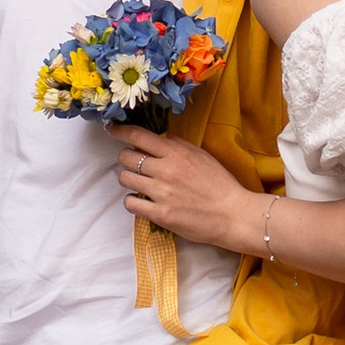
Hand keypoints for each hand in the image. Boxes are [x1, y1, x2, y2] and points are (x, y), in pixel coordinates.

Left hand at [113, 128, 259, 251]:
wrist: (233, 215)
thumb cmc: (220, 184)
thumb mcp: (201, 155)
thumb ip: (178, 145)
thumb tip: (158, 137)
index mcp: (176, 153)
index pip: (138, 136)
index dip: (120, 131)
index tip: (111, 129)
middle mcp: (165, 170)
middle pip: (126, 157)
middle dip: (127, 158)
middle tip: (136, 164)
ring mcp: (160, 193)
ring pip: (124, 178)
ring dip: (129, 179)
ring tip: (141, 183)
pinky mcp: (159, 214)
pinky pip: (130, 203)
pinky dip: (133, 200)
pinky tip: (143, 200)